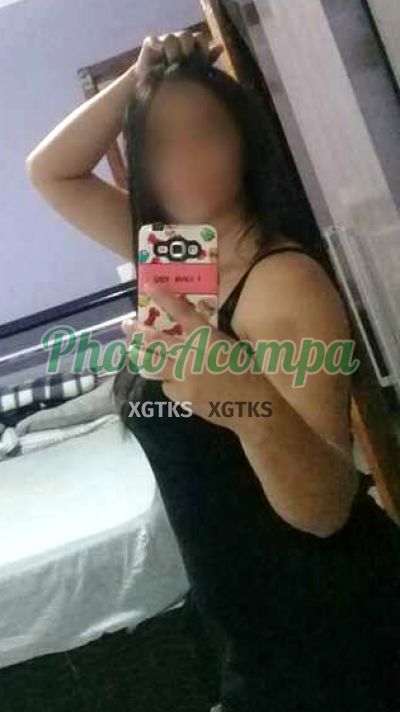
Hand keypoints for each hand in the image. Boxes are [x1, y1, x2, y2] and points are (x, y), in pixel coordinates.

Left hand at [121, 284, 265, 433]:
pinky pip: (166, 386)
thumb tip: (193, 333)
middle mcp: (190, 356)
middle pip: (156, 341)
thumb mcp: (233, 345)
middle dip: (138, 332)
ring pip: (152, 366)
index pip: (182, 312)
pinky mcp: (181, 398)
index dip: (164, 297)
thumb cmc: (254, 372)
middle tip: (126, 325)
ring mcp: (183, 378)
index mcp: (207, 338)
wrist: (257, 407)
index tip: (149, 285)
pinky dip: (165, 380)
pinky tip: (166, 380)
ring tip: (132, 352)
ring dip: (140, 357)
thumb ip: (210, 338)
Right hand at [134, 30, 222, 80]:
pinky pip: (155, 40)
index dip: (201, 49)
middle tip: (186, 63)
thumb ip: (207, 60)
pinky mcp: (151, 43)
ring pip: (171, 38)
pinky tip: (161, 55)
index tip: (201, 63)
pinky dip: (158, 46)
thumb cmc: (178, 82)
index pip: (200, 39)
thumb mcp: (195, 74)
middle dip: (187, 49)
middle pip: (186, 35)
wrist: (154, 88)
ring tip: (172, 64)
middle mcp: (179, 40)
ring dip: (173, 51)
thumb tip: (220, 47)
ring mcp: (165, 41)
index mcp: (192, 45)